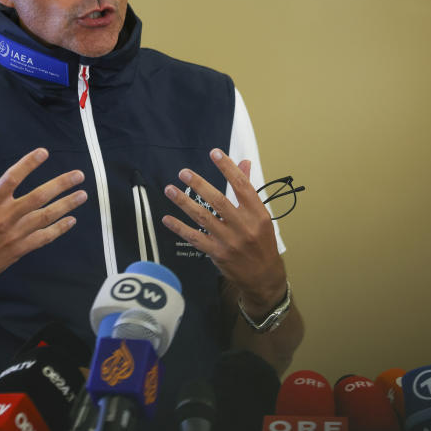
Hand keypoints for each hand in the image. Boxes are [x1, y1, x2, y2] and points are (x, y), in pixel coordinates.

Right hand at [0, 148, 86, 296]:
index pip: (12, 177)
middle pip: (39, 196)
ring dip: (67, 204)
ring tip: (83, 194)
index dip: (29, 164)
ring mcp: (15, 233)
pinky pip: (44, 237)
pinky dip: (59, 229)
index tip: (44, 153)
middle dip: (61, 184)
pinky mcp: (20, 248)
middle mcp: (6, 217)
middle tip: (79, 175)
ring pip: (46, 216)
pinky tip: (72, 220)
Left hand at [162, 148, 286, 316]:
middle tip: (184, 172)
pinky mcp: (217, 254)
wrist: (264, 278)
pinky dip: (179, 228)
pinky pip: (194, 238)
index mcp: (258, 214)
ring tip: (170, 189)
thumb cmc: (262, 242)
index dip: (228, 168)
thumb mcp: (261, 216)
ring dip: (184, 203)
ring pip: (203, 218)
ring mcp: (229, 241)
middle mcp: (244, 227)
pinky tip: (167, 218)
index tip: (214, 153)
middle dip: (199, 185)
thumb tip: (243, 162)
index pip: (242, 186)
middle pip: (218, 201)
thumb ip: (248, 189)